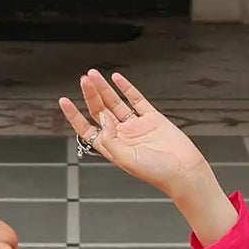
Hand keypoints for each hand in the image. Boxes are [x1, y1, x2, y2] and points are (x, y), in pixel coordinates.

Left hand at [58, 70, 211, 194]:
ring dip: (104, 88)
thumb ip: (111, 140)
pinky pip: (136, 99)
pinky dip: (127, 88)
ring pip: (115, 102)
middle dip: (91, 95)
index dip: (75, 116)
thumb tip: (103, 119)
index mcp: (112, 148)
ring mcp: (136, 126)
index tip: (64, 101)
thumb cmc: (157, 173)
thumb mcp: (126, 160)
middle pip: (100, 111)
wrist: (183, 170)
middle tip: (84, 80)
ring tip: (93, 75)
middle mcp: (122, 136)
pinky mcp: (152, 118)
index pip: (88, 129)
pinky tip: (117, 78)